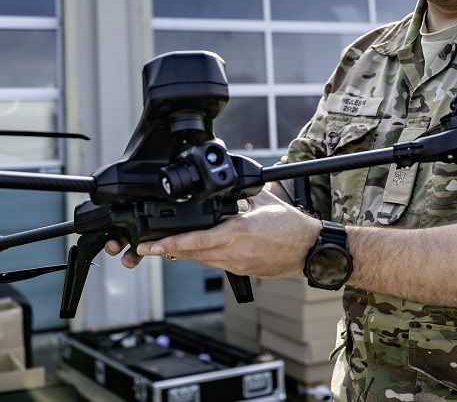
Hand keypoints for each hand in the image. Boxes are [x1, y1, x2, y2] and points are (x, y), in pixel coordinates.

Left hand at [114, 190, 321, 278]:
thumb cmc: (292, 226)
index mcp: (239, 232)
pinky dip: (199, 256)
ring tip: (162, 246)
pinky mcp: (241, 271)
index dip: (169, 243)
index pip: (196, 239)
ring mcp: (237, 264)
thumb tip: (225, 184)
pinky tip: (192, 249)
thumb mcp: (263, 200)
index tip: (150, 245)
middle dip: (166, 250)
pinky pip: (213, 264)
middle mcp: (235, 252)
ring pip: (200, 260)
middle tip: (146, 246)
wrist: (310, 251)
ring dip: (181, 253)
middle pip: (191, 253)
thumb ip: (240, 193)